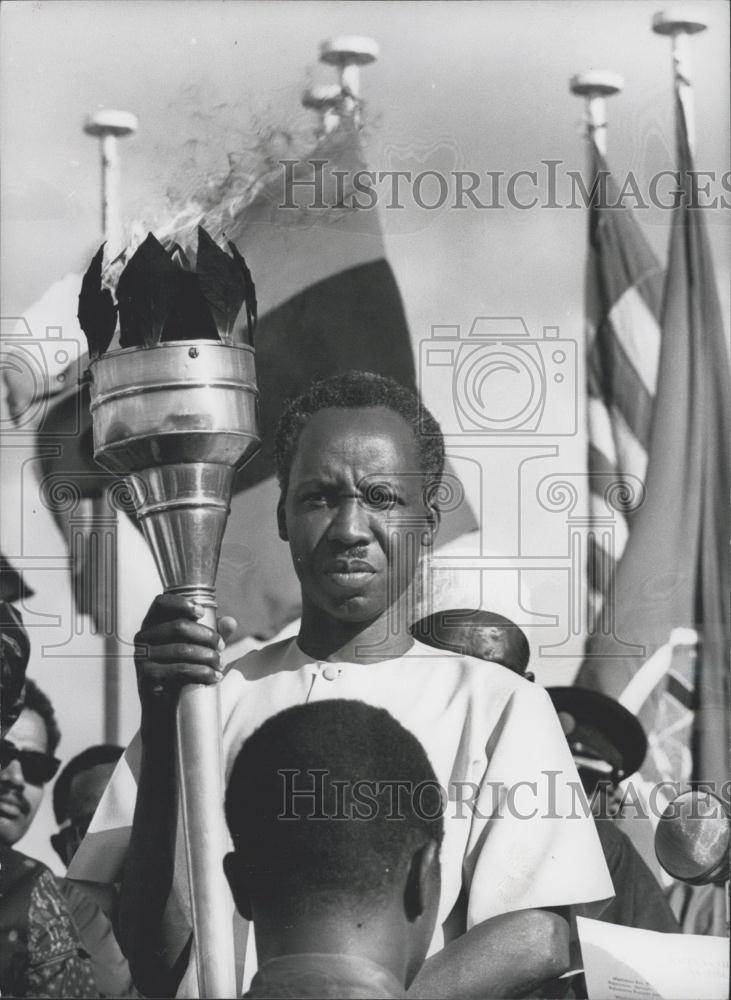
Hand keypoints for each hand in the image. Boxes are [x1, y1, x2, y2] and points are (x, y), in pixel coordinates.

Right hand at [134, 594, 237, 716]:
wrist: (164, 708)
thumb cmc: (181, 669)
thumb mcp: (199, 647)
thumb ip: (214, 632)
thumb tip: (230, 622)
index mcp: (152, 624)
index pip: (161, 603)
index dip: (182, 603)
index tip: (202, 612)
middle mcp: (143, 637)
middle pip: (178, 627)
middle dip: (207, 636)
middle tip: (221, 647)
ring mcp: (142, 657)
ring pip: (182, 649)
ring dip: (208, 657)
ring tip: (220, 664)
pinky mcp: (148, 676)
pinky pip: (180, 669)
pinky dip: (202, 673)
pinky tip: (215, 677)